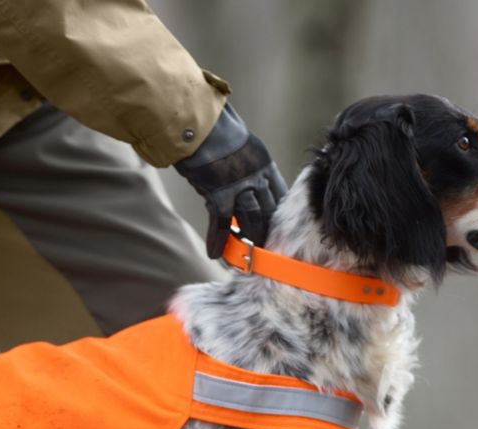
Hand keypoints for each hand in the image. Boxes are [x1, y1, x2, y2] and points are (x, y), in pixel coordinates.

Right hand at [174, 103, 287, 257]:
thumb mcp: (239, 145)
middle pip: (268, 211)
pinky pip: (220, 223)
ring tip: (244, 256)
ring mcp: (238, 187)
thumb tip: (239, 177)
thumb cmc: (214, 130)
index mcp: (263, 164)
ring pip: (250, 220)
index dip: (278, 213)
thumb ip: (245, 163)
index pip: (279, 194)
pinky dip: (217, 240)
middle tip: (265, 250)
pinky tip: (214, 254)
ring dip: (247, 239)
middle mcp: (255, 177)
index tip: (279, 228)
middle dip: (266, 232)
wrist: (199, 122)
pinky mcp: (218, 194)